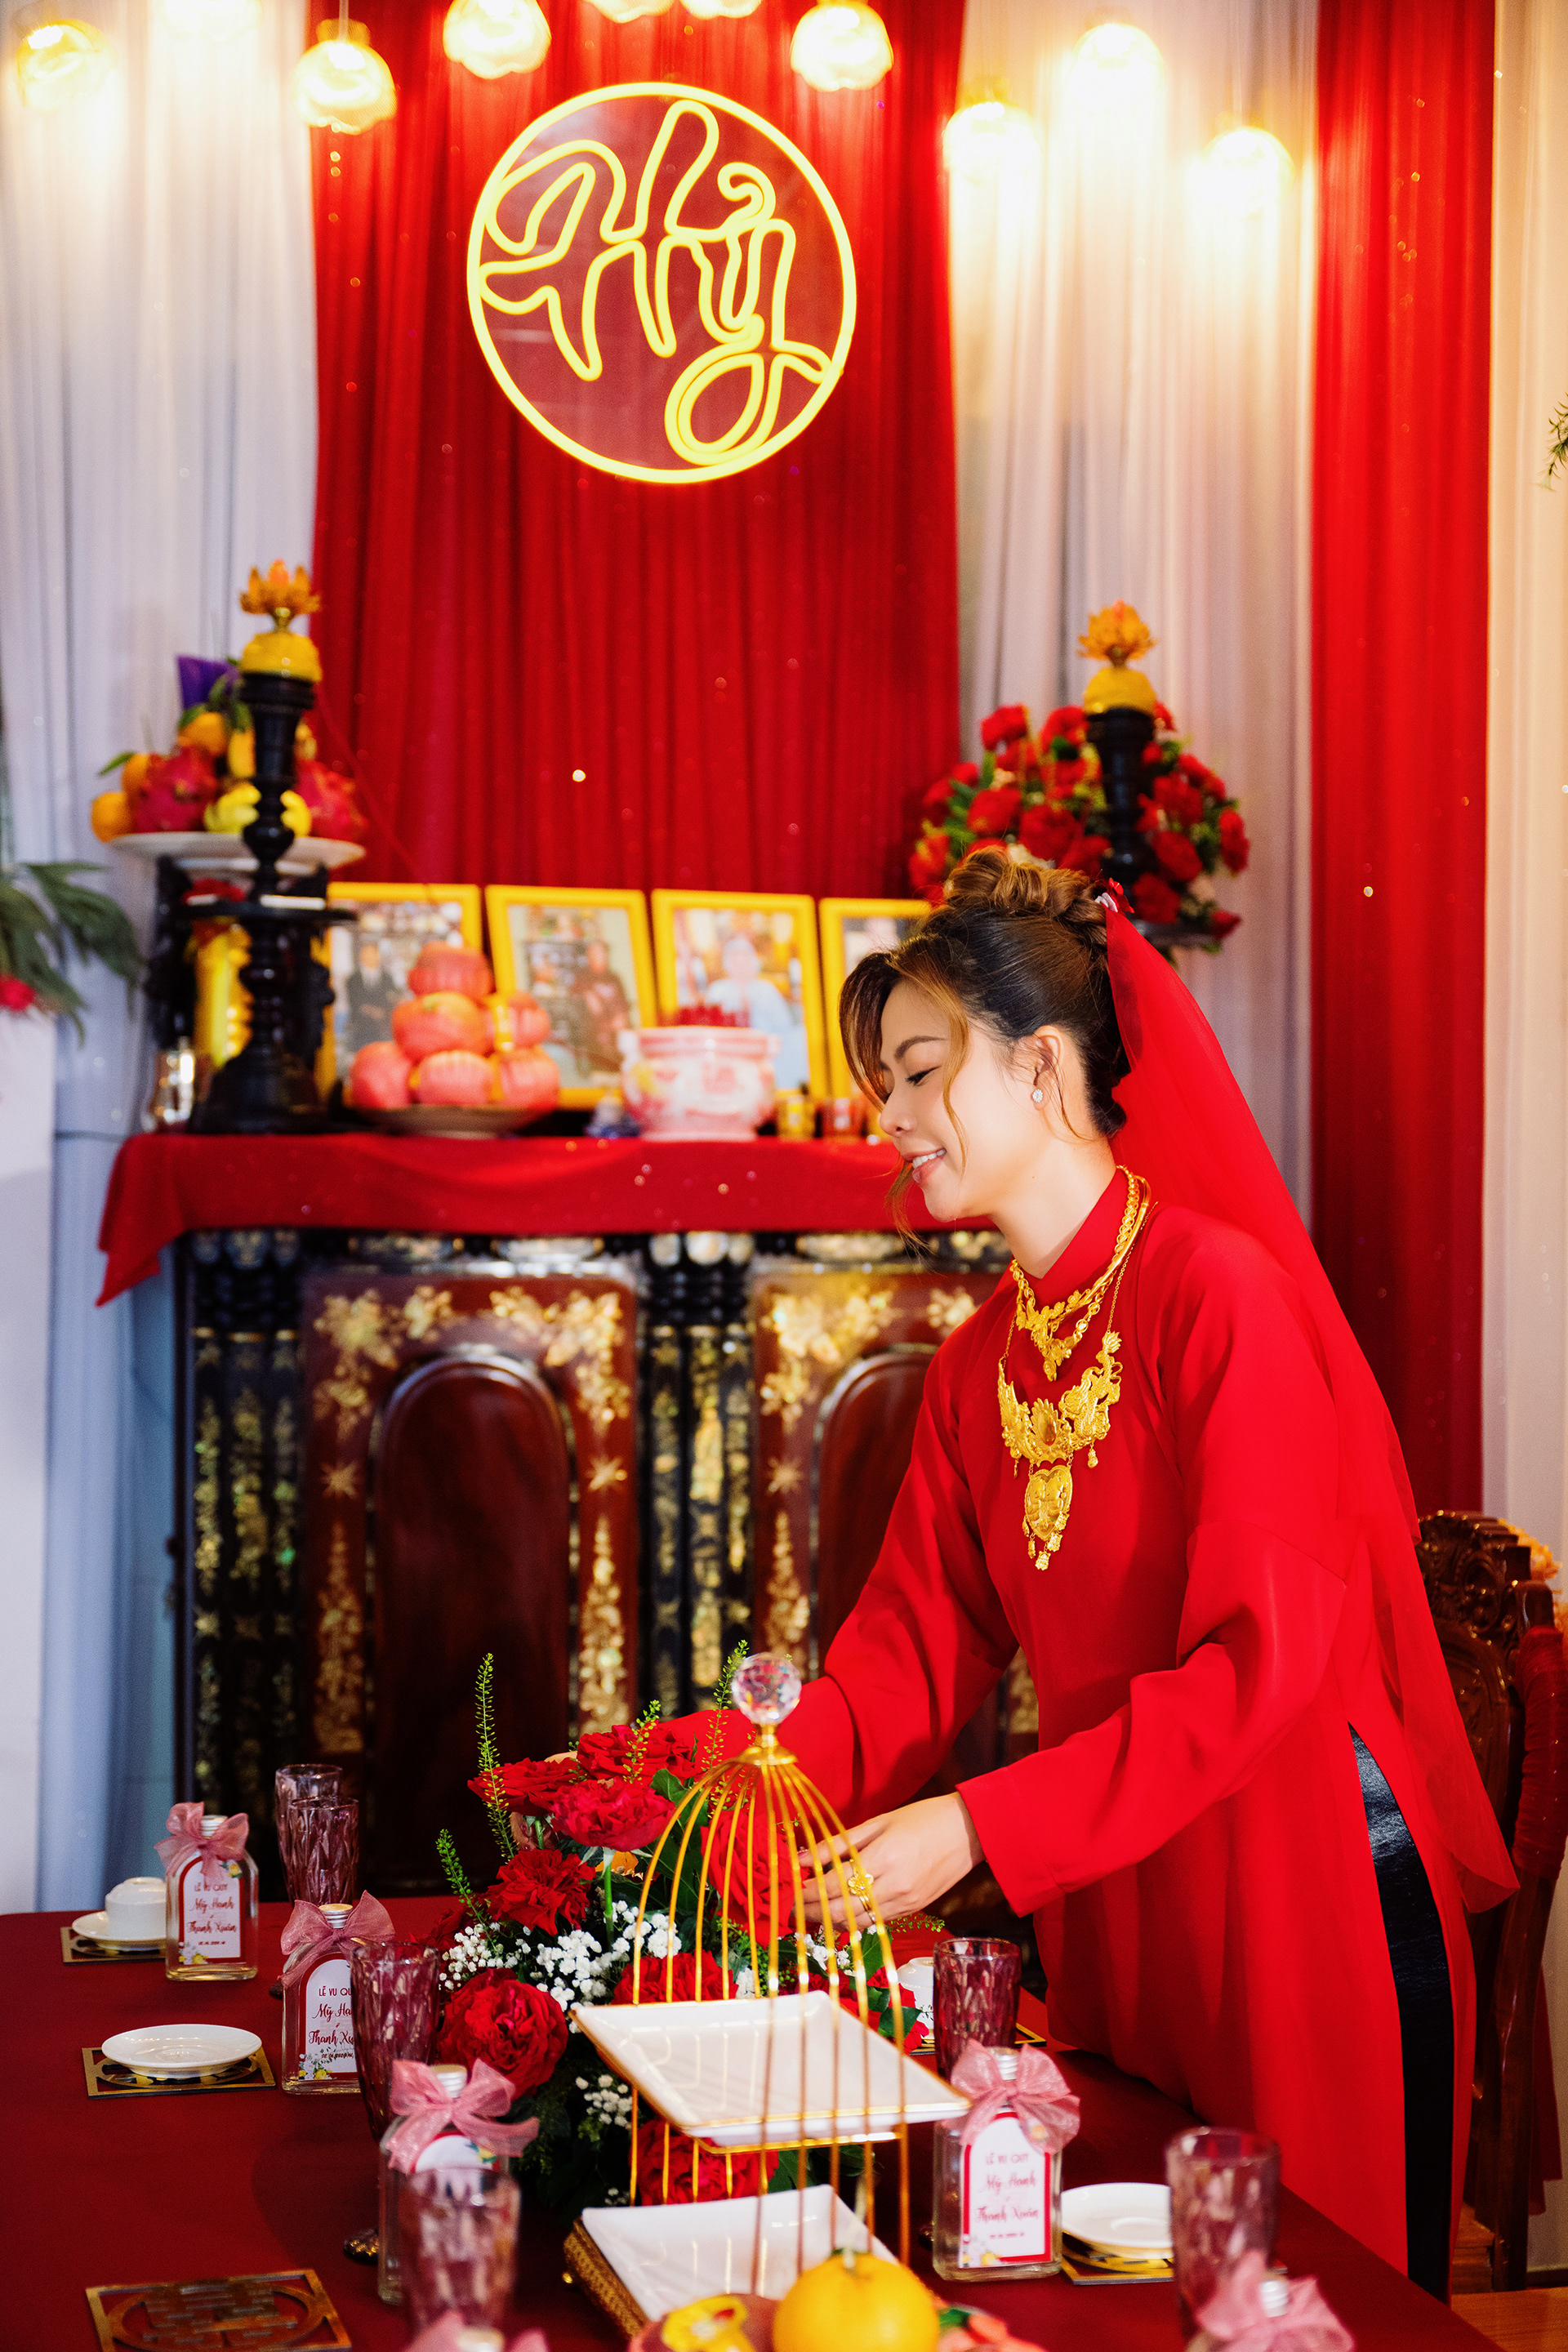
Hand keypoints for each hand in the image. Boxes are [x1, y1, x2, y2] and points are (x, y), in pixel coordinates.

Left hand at [795, 1794, 983, 1931]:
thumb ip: (837, 1843)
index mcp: (883, 1858)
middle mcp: (894, 1886)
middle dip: (812, 1912)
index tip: (788, 1890)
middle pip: (842, 1911)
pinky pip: (875, 1922)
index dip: (806, 1892)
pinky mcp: (913, 1910)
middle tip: (790, 1908)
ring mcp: (905, 1903)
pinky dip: (853, 1920)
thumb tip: (801, 1858)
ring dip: (829, 1920)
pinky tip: (839, 1912)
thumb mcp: (877, 1823)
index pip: (834, 1885)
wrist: (967, 1831)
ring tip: (809, 1912)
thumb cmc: (921, 1819)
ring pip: (857, 1922)